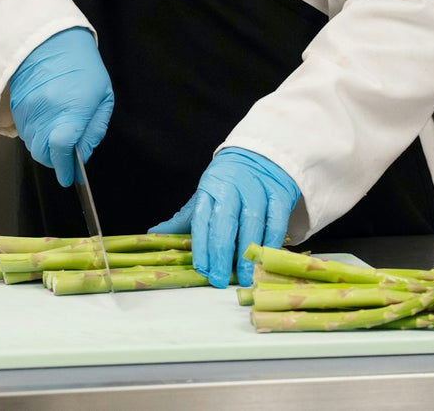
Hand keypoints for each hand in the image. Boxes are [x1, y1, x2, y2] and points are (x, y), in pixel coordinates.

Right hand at [8, 27, 113, 186]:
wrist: (49, 40)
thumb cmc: (81, 66)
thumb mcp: (102, 96)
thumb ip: (94, 129)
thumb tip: (83, 153)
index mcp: (71, 108)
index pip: (62, 149)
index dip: (66, 168)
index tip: (69, 176)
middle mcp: (45, 112)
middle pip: (44, 154)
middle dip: (56, 161)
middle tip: (67, 156)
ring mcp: (28, 110)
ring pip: (33, 145)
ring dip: (45, 148)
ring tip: (58, 134)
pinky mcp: (16, 107)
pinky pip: (25, 132)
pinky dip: (35, 135)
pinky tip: (46, 123)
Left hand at [149, 147, 298, 287]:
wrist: (259, 154)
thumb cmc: (229, 181)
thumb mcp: (205, 195)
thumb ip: (185, 219)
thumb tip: (155, 234)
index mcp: (210, 188)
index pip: (202, 219)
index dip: (201, 246)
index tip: (203, 269)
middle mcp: (232, 187)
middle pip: (224, 222)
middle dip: (221, 253)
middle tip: (220, 279)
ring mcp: (257, 189)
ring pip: (252, 222)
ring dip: (248, 253)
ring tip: (245, 276)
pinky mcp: (279, 193)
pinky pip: (276, 220)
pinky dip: (271, 241)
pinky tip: (265, 258)